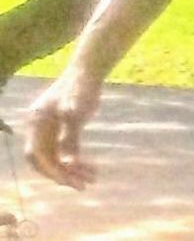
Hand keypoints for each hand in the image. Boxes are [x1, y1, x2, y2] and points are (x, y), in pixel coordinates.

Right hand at [25, 72, 100, 189]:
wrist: (88, 72)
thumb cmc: (81, 87)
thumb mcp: (77, 110)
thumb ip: (71, 135)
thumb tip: (69, 161)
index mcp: (36, 121)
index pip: (37, 154)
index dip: (51, 169)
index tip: (68, 180)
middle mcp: (38, 128)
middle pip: (44, 160)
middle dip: (62, 174)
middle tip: (82, 185)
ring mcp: (48, 131)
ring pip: (56, 159)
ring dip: (72, 171)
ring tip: (93, 179)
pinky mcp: (60, 132)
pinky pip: (65, 153)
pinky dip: (76, 162)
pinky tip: (91, 170)